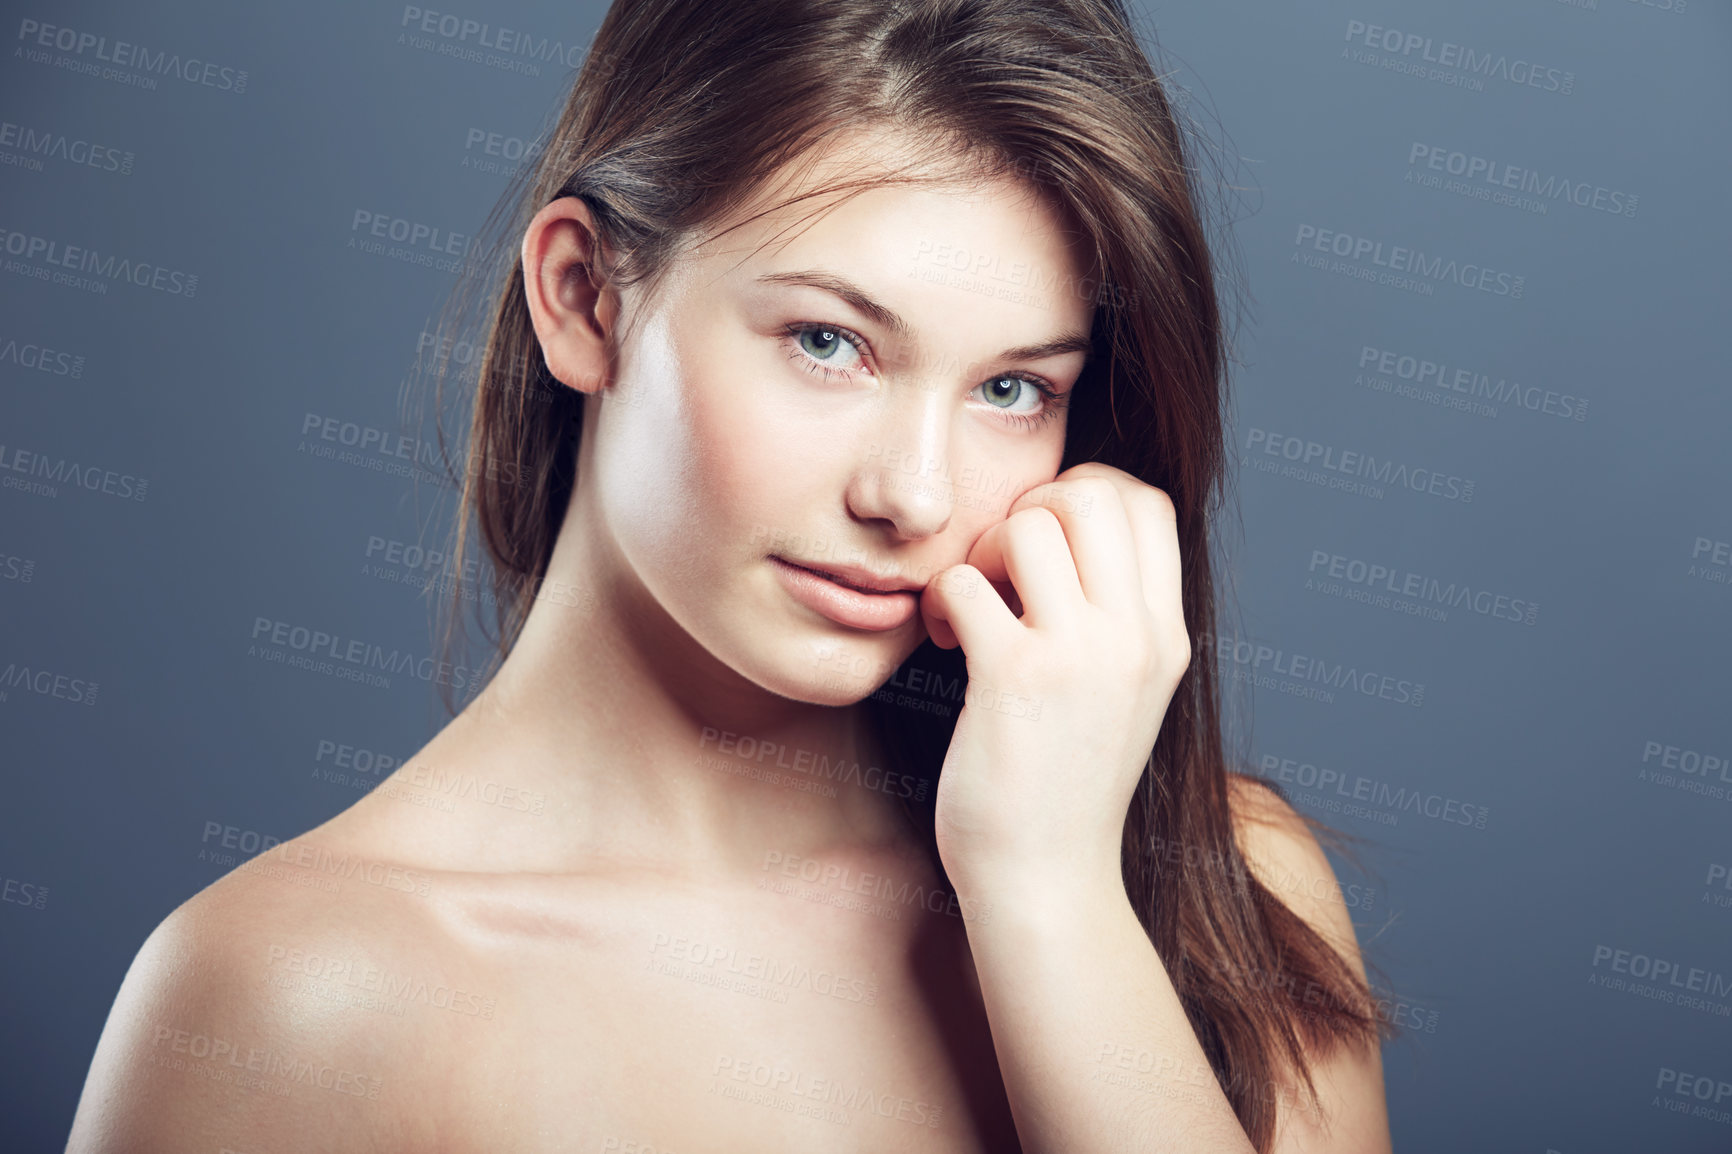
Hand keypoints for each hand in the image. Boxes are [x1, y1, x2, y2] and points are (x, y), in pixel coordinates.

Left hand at [918, 462, 1190, 897]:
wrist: (1046, 882)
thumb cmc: (1066, 786)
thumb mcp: (1124, 693)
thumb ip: (1115, 617)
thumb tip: (1068, 527)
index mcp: (1166, 637)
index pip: (1146, 501)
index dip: (1085, 493)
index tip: (1044, 543)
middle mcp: (1135, 638)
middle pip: (1091, 492)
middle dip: (1030, 507)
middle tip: (1001, 567)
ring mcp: (1079, 657)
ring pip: (1027, 523)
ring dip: (980, 553)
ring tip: (970, 609)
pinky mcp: (1013, 679)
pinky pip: (963, 581)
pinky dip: (939, 600)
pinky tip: (945, 642)